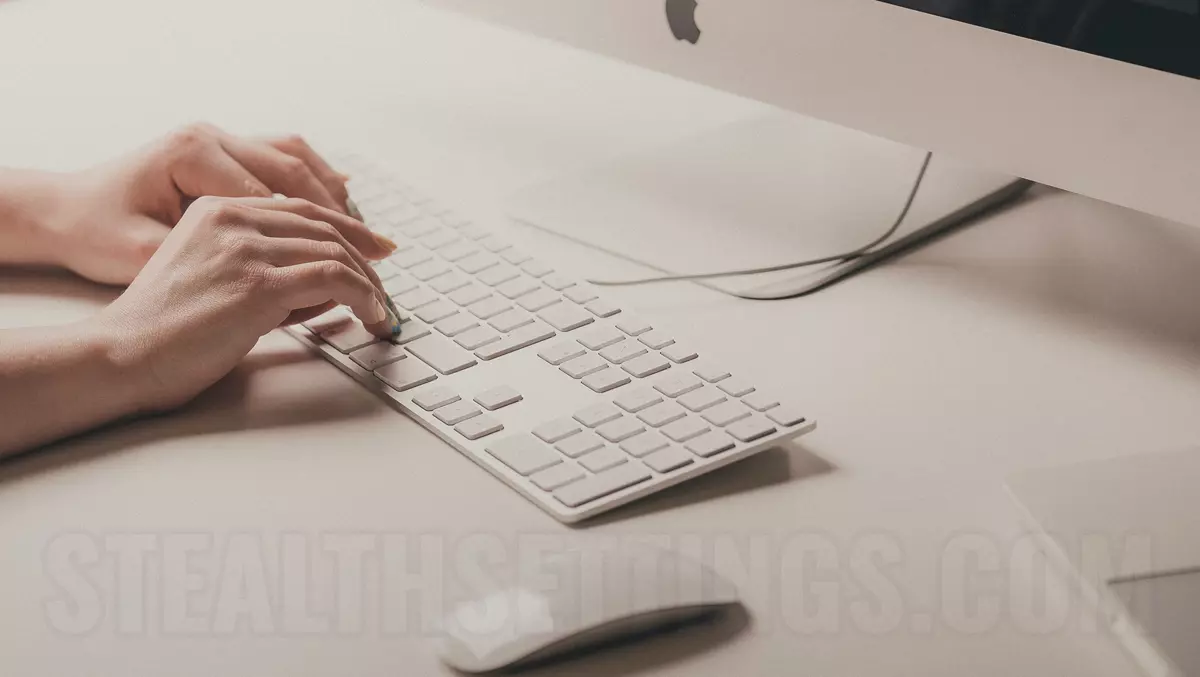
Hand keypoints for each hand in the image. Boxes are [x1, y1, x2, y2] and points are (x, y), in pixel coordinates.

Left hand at [43, 123, 363, 284]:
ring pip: (298, 158)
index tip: (355, 275)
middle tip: (382, 254)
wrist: (64, 210)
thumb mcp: (153, 259)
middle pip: (298, 174)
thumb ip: (228, 271)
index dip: (324, 243)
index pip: (279, 200)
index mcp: (193, 155)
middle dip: (346, 219)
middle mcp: (210, 137)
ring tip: (369, 237)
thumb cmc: (98, 235)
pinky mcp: (222, 150)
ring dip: (338, 198)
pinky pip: (284, 157)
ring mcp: (217, 138)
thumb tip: (303, 291)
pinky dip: (317, 180)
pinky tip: (341, 205)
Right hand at [95, 196, 401, 411]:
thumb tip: (328, 285)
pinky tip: (370, 314)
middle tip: (386, 282)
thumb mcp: (214, 278)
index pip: (301, 210)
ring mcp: (246, 249)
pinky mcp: (257, 284)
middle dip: (365, 255)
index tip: (375, 247)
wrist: (123, 354)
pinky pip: (332, 278)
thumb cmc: (163, 330)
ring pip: (333, 251)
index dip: (346, 228)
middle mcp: (232, 219)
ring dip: (368, 282)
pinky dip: (362, 295)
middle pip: (323, 226)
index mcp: (217, 210)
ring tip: (380, 309)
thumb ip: (266, 270)